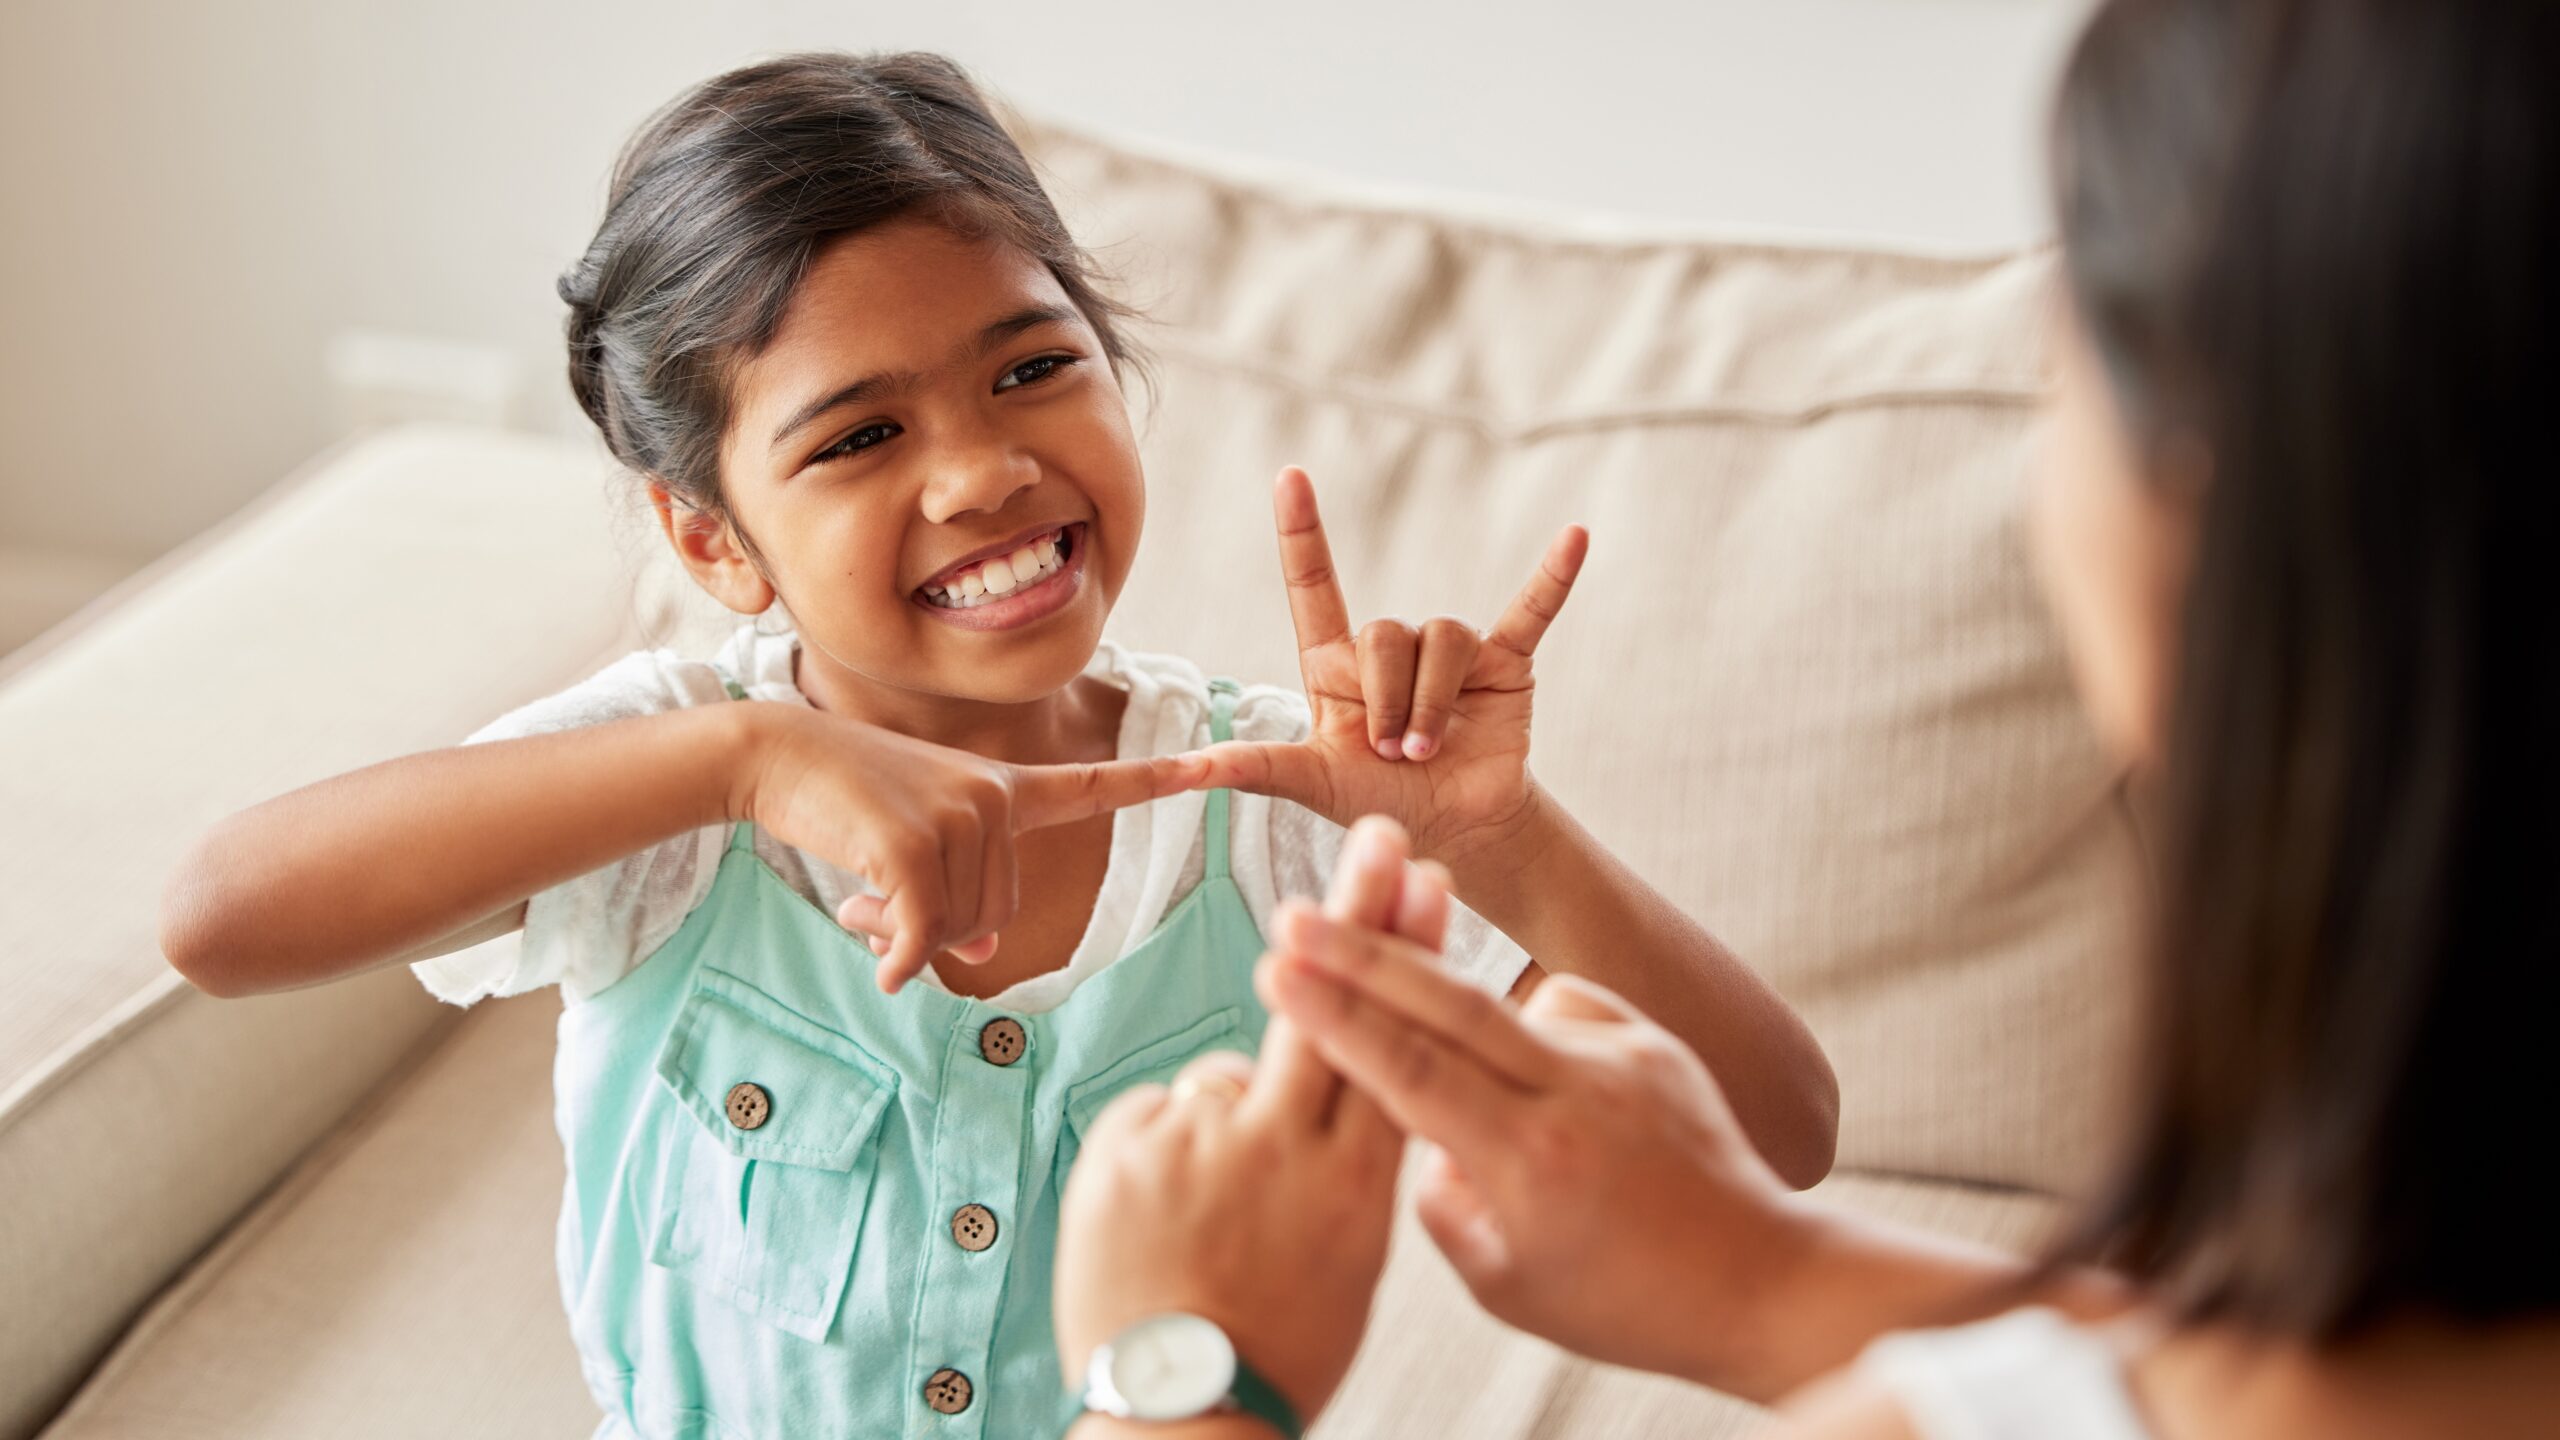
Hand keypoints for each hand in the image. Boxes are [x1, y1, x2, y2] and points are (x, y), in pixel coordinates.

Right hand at [736, 705, 1207, 993]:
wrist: (776, 755)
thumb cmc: (846, 800)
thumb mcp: (917, 843)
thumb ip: (961, 890)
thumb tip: (981, 953)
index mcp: (1005, 788)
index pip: (1094, 785)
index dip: (1160, 780)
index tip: (1220, 765)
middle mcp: (994, 797)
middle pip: (998, 915)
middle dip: (939, 930)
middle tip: (879, 907)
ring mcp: (957, 817)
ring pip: (961, 932)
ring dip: (906, 939)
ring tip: (861, 901)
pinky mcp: (912, 845)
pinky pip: (921, 936)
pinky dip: (895, 959)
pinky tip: (874, 959)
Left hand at [1055, 818, 1426, 1423]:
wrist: (1181, 1416)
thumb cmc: (1278, 1346)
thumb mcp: (1351, 1262)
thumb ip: (1354, 1168)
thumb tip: (1354, 1096)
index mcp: (1361, 1182)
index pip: (1398, 1041)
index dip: (1413, 955)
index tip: (1428, 882)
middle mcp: (1292, 1147)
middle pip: (1332, 1005)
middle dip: (1357, 913)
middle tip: (1376, 833)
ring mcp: (1207, 1140)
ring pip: (1231, 1076)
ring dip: (1225, 1128)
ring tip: (1211, 1224)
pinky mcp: (1133, 1146)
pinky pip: (1163, 1112)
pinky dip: (1165, 1150)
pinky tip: (1163, 1220)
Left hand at [1196, 467, 1586, 862]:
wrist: (1454, 830)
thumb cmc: (1379, 801)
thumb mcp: (1313, 785)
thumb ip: (1257, 768)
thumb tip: (1186, 770)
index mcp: (1336, 665)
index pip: (1314, 586)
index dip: (1302, 532)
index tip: (1289, 476)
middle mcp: (1393, 647)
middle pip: (1386, 632)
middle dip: (1388, 698)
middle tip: (1391, 751)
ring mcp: (1452, 652)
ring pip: (1441, 638)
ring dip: (1432, 701)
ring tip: (1428, 750)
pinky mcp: (1507, 664)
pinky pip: (1531, 611)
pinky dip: (1553, 578)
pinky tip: (1576, 540)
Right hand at [1255, 835, 1811, 1394]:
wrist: (1759, 1280)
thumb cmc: (1624, 1302)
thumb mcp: (1505, 1283)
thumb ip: (1440, 1199)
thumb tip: (1410, 1127)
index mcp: (1532, 1162)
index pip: (1410, 1072)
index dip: (1337, 1017)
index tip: (1278, 970)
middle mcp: (1577, 1095)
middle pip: (1449, 1002)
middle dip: (1363, 952)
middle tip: (1299, 913)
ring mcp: (1622, 1056)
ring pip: (1504, 1005)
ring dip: (1448, 1005)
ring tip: (1446, 1058)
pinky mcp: (1654, 1040)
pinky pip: (1561, 1010)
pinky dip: (1529, 1035)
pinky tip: (1539, 1081)